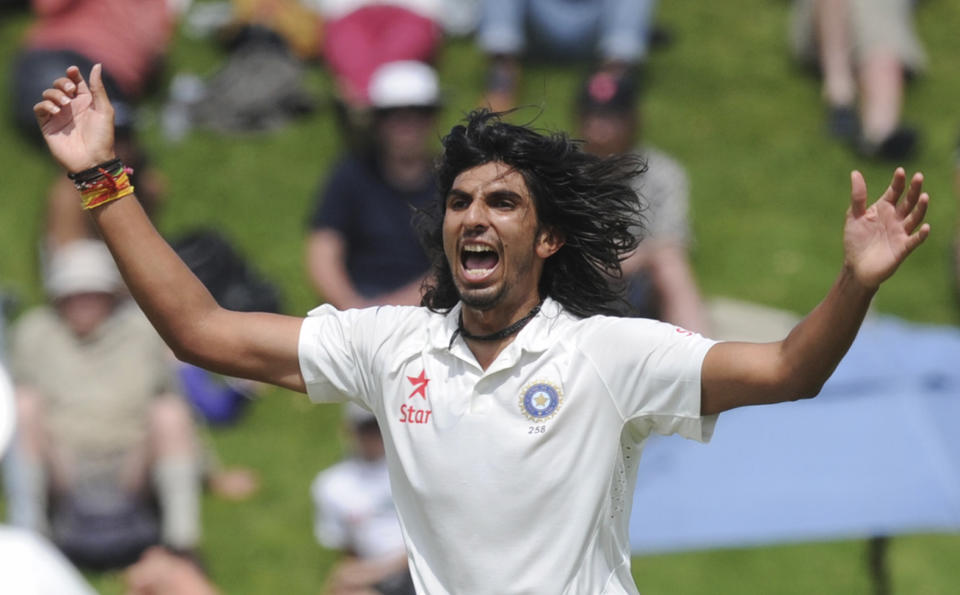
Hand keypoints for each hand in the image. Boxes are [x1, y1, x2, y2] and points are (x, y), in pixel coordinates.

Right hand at [33, 64, 116, 173]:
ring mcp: (59, 115)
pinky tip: (56, 110)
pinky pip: (39, 108)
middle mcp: (72, 107)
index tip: (73, 71)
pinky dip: (45, 105)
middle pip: (60, 84)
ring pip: (48, 94)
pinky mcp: (48, 125)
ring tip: (65, 104)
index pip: (76, 81)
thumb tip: (97, 65)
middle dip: (62, 82)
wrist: (93, 160)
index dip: (72, 74)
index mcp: (86, 102)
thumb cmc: (103, 137)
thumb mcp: (104, 110)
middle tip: (70, 90)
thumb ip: (98, 88)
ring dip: (55, 94)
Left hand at [843, 168, 929, 288]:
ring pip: (914, 218)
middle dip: (914, 189)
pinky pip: (914, 240)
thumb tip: (855, 172)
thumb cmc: (855, 240)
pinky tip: (925, 227)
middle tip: (919, 177)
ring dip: (920, 208)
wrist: (855, 266)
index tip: (900, 171)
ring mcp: (900, 233)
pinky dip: (920, 234)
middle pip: (908, 201)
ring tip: (924, 196)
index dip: (898, 182)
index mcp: (884, 209)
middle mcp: (896, 218)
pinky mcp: (902, 248)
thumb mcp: (854, 216)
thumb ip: (858, 196)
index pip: (894, 192)